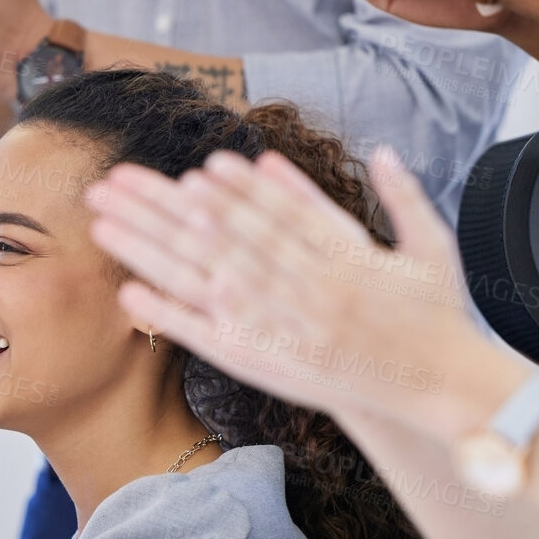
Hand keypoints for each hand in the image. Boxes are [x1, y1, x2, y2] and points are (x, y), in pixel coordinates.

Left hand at [85, 146, 479, 426]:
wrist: (435, 387)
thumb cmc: (433, 315)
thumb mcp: (431, 247)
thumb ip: (403, 196)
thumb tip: (381, 151)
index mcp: (340, 255)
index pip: (272, 214)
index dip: (230, 192)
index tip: (192, 169)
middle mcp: (303, 287)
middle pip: (218, 239)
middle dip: (161, 209)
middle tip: (114, 183)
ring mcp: (278, 325)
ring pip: (200, 278)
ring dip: (148, 249)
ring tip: (103, 224)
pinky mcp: (261, 360)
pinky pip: (203, 334)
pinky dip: (167, 313)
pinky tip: (127, 292)